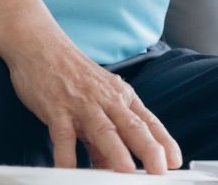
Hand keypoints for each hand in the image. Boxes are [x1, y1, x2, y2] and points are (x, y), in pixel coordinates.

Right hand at [5, 33, 181, 172]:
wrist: (41, 45)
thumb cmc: (73, 76)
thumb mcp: (97, 101)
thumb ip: (105, 135)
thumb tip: (112, 168)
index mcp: (121, 96)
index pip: (148, 121)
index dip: (164, 141)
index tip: (175, 160)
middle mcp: (106, 99)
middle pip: (132, 126)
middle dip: (149, 149)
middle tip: (160, 170)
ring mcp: (82, 103)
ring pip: (103, 129)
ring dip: (116, 151)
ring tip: (126, 172)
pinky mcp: (56, 107)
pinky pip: (63, 134)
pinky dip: (65, 155)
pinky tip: (68, 171)